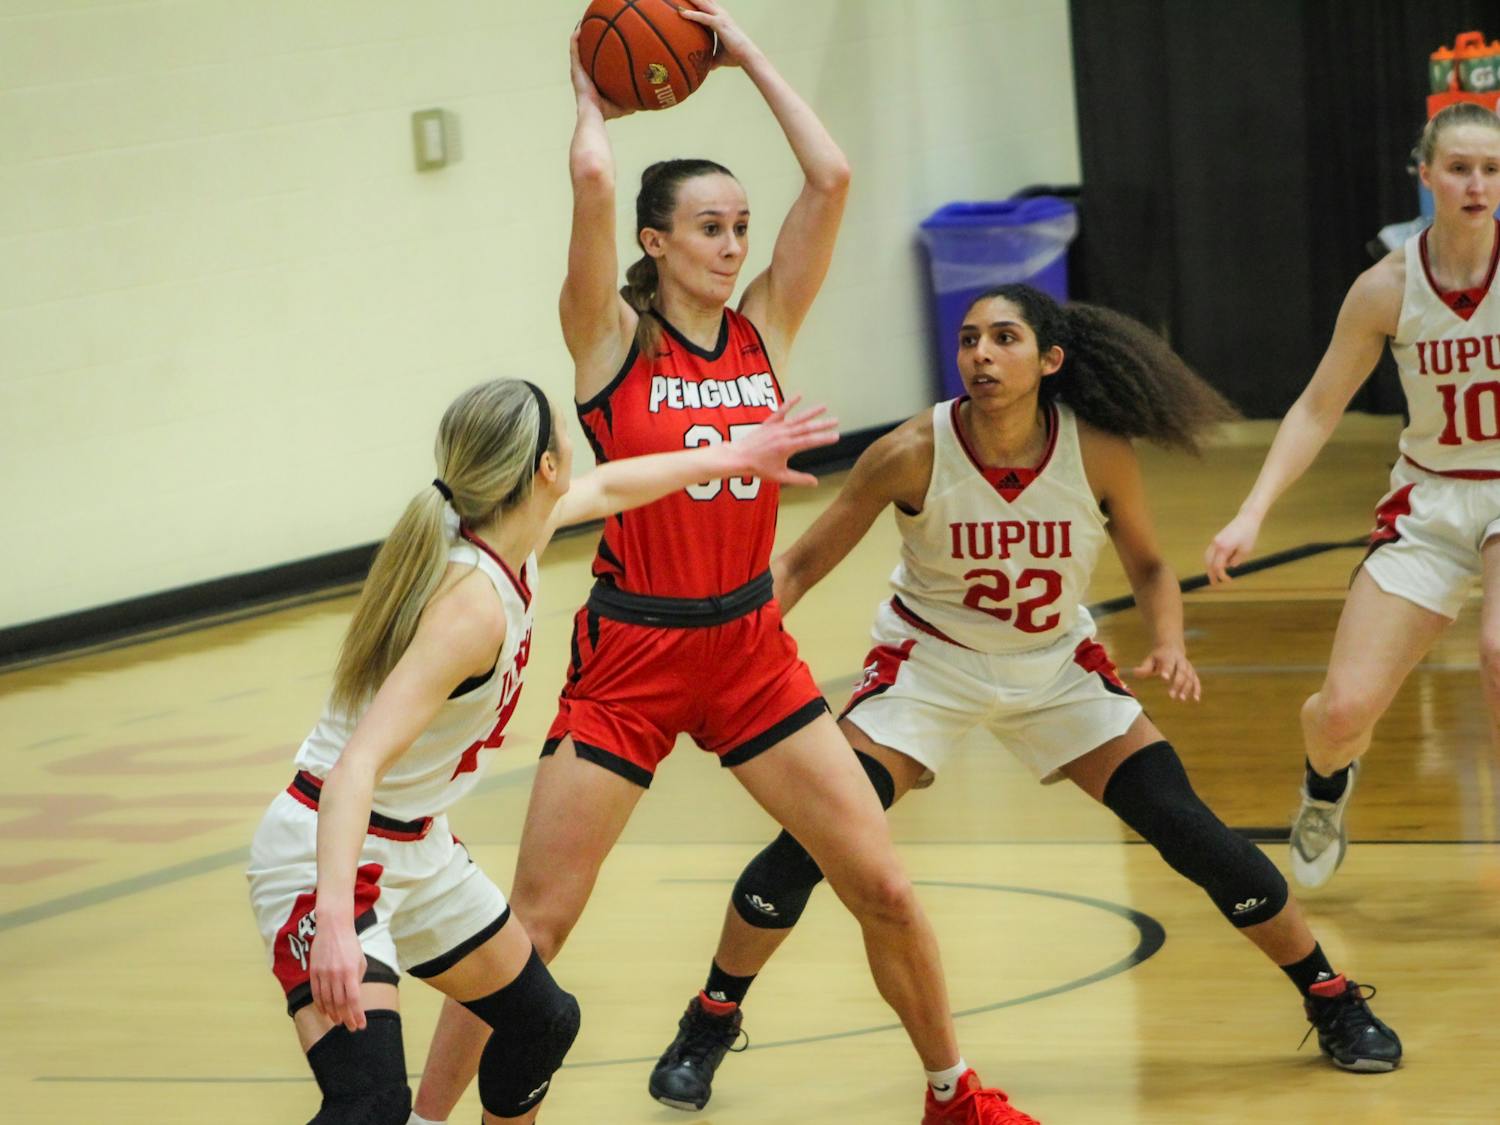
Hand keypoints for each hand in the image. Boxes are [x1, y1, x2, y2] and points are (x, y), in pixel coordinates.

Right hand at [308, 915, 367, 1031]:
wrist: (333, 927)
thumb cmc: (350, 944)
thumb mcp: (360, 960)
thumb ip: (357, 979)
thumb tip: (354, 998)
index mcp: (351, 971)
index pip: (354, 1000)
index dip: (357, 1015)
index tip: (360, 1025)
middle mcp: (336, 974)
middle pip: (340, 1004)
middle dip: (346, 1018)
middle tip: (351, 1027)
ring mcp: (323, 974)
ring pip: (327, 1001)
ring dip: (333, 1014)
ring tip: (339, 1022)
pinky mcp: (314, 972)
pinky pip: (316, 993)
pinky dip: (320, 1005)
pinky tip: (325, 1012)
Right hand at [570, 25, 633, 119]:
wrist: (593, 114)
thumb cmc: (607, 113)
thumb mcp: (624, 106)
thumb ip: (633, 101)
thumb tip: (647, 101)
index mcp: (592, 81)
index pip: (594, 66)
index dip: (598, 56)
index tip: (607, 47)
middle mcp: (583, 74)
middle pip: (585, 54)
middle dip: (590, 43)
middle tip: (597, 32)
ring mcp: (578, 70)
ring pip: (577, 48)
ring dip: (581, 36)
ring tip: (586, 24)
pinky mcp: (575, 68)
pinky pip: (574, 48)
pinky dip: (576, 37)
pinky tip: (581, 27)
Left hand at [678, 0, 756, 69]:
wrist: (747, 57)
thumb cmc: (735, 56)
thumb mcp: (720, 57)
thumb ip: (713, 59)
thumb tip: (707, 68)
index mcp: (720, 18)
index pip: (706, 6)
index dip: (697, 1)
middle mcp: (720, 14)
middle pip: (704, 0)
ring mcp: (720, 17)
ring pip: (702, 4)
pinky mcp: (719, 24)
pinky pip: (703, 17)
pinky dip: (691, 14)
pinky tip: (681, 12)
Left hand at [730, 395, 838, 485]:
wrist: (739, 458)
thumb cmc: (758, 468)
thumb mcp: (780, 476)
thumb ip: (799, 479)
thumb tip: (815, 483)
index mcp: (788, 447)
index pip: (810, 441)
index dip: (824, 439)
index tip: (836, 436)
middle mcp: (784, 434)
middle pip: (807, 428)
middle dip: (822, 424)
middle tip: (836, 420)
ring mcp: (777, 427)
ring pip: (797, 418)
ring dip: (811, 412)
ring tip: (824, 406)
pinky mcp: (769, 423)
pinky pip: (781, 410)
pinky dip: (790, 402)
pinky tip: (800, 395)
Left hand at [1132, 645, 1200, 701]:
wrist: (1172, 647)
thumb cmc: (1158, 657)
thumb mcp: (1150, 659)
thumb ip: (1144, 667)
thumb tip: (1135, 672)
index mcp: (1169, 656)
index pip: (1168, 663)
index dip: (1167, 670)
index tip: (1164, 678)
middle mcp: (1180, 661)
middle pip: (1181, 672)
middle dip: (1177, 683)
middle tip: (1171, 695)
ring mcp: (1188, 667)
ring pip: (1190, 677)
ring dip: (1187, 688)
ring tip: (1181, 699)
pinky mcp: (1192, 672)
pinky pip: (1196, 680)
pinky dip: (1197, 689)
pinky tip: (1196, 699)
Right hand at [1204, 510, 1262, 584]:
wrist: (1246, 519)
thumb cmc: (1249, 534)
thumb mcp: (1246, 550)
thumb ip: (1236, 560)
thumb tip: (1229, 565)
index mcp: (1223, 548)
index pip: (1218, 567)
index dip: (1222, 576)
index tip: (1228, 581)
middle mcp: (1216, 544)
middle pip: (1208, 563)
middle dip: (1211, 574)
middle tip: (1214, 583)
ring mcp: (1214, 541)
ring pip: (1207, 557)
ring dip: (1210, 567)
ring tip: (1215, 575)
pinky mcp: (1216, 539)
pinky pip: (1210, 552)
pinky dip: (1212, 559)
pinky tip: (1219, 564)